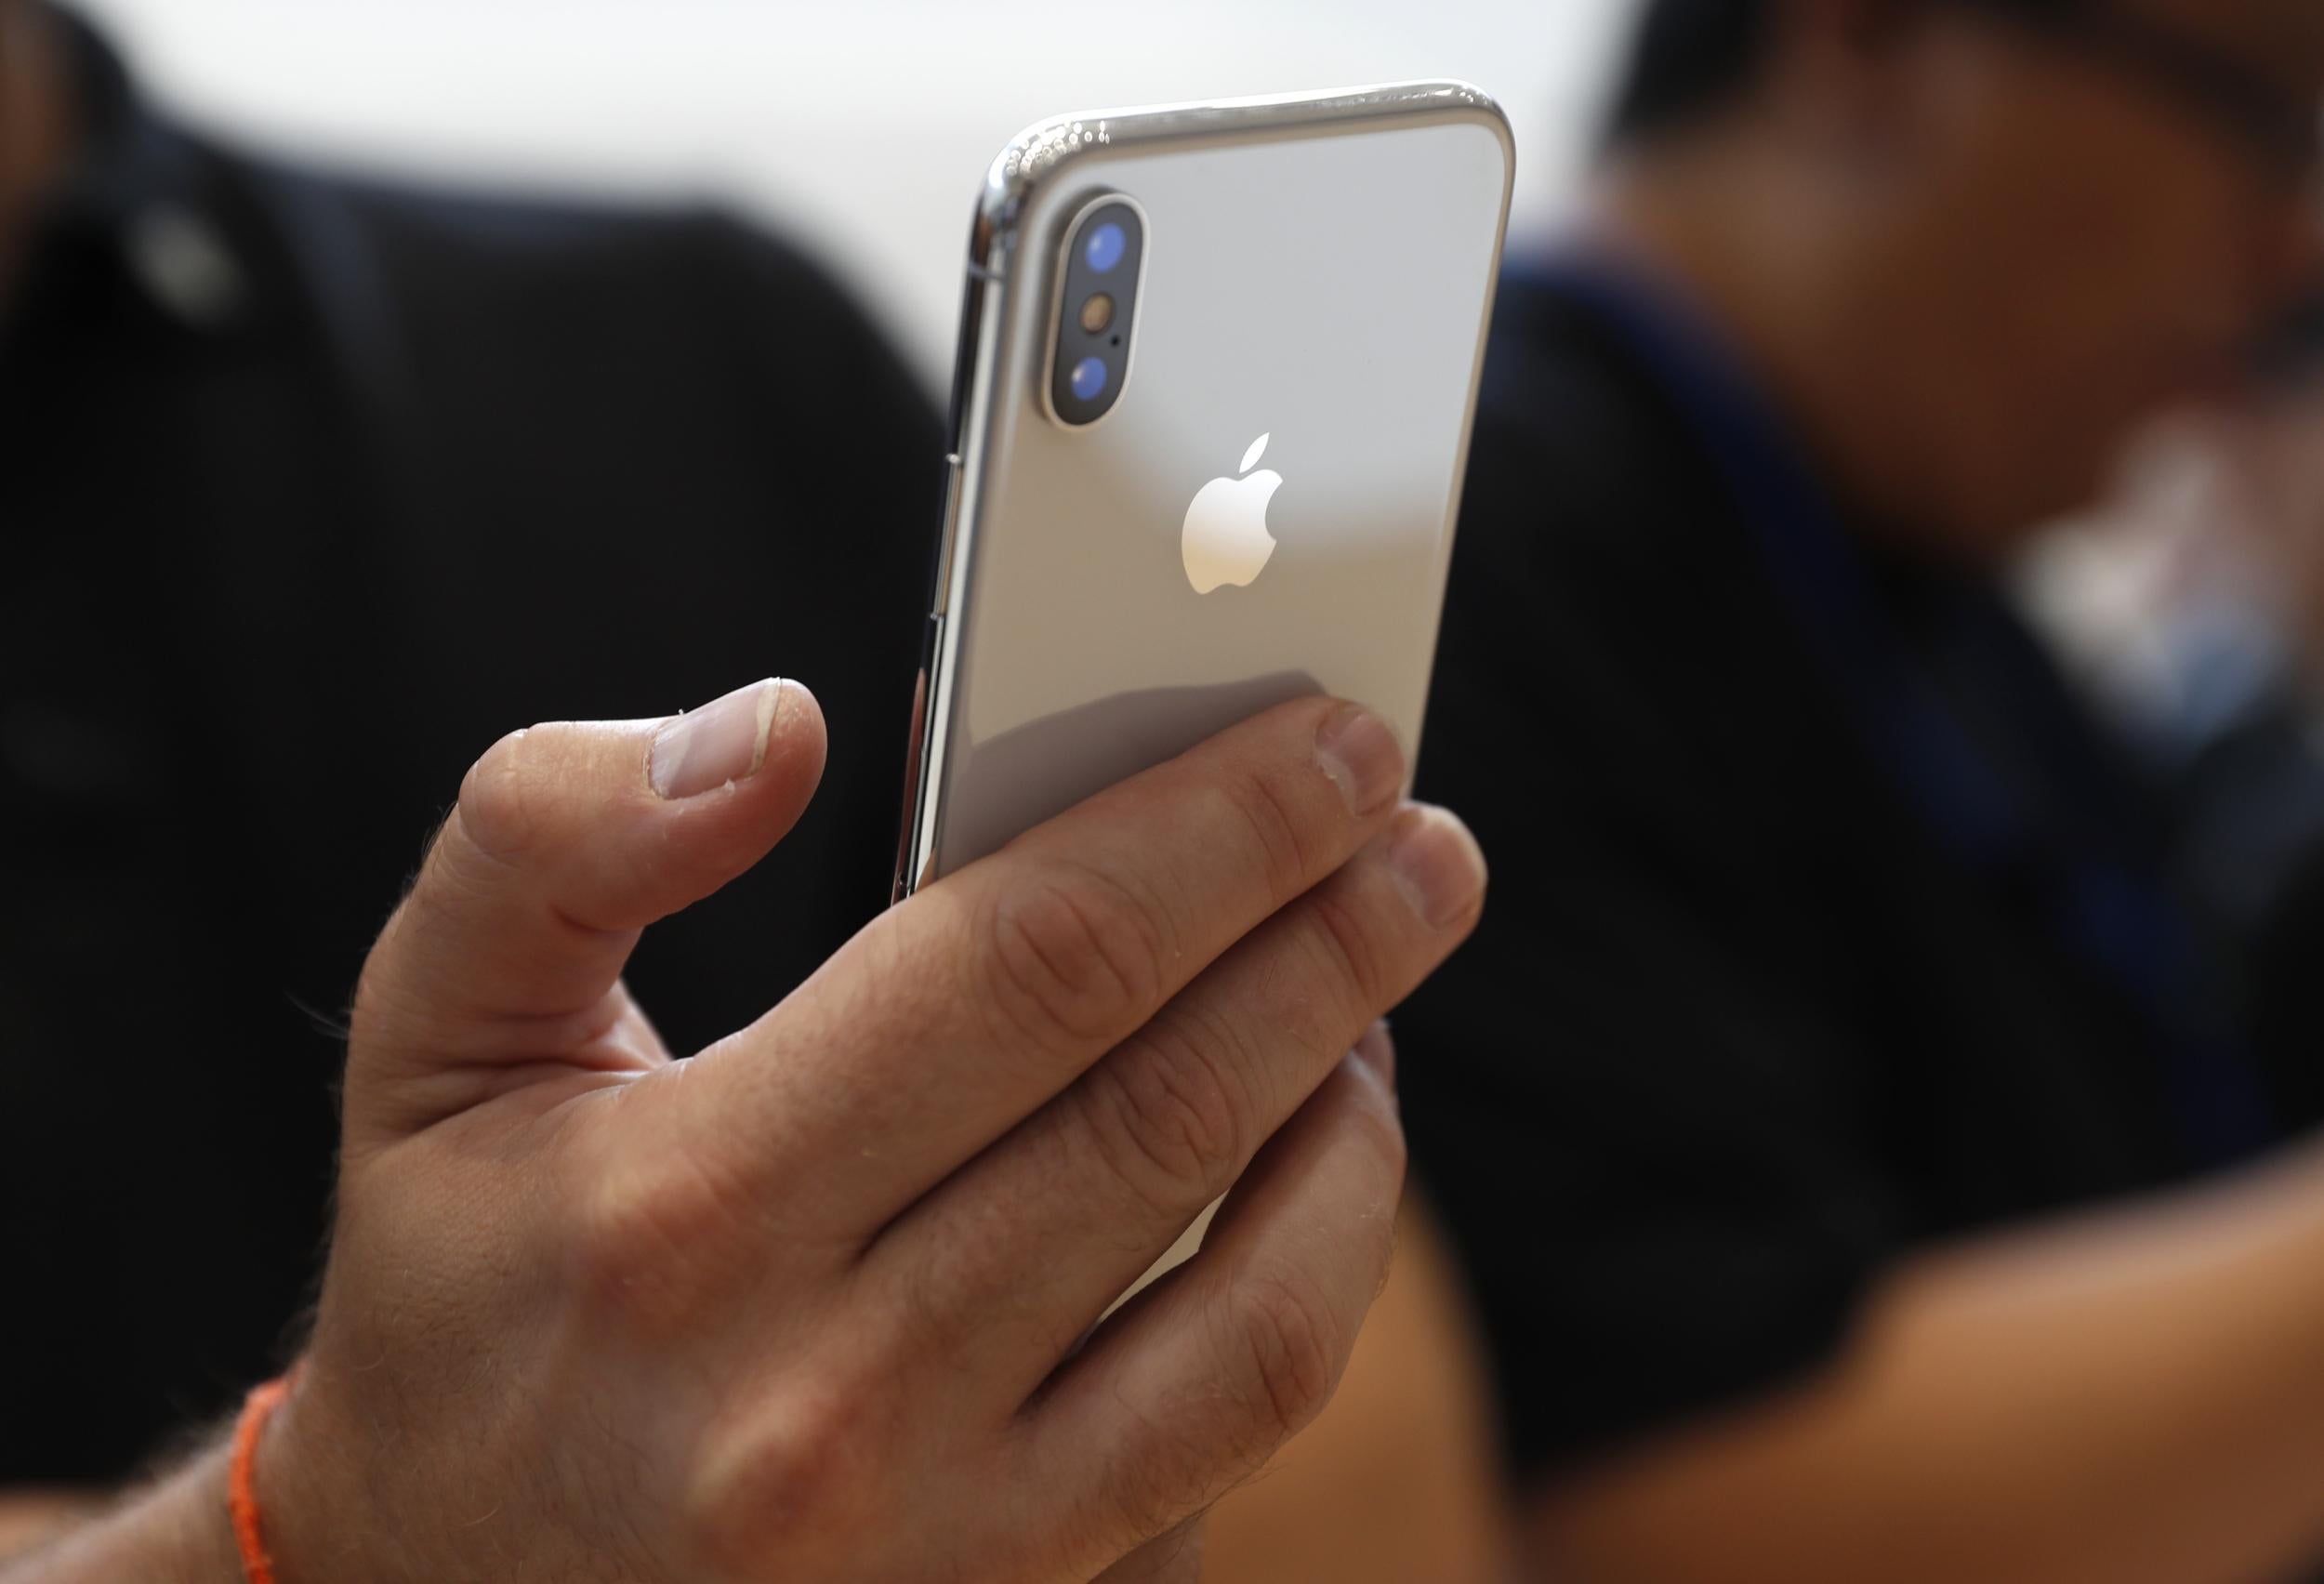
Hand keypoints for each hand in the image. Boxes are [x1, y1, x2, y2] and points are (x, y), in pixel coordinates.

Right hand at [259, 678, 1484, 1581]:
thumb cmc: (459, 1297)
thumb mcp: (434, 1041)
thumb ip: (549, 839)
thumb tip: (779, 728)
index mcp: (693, 1209)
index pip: (1033, 963)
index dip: (1213, 831)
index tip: (1330, 746)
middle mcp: (828, 1396)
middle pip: (1169, 1111)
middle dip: (1336, 942)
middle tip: (1426, 843)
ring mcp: (942, 1533)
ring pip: (1254, 1306)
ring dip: (1356, 1123)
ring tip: (1377, 1004)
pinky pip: (1229, 1438)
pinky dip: (1312, 1283)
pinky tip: (1311, 1177)